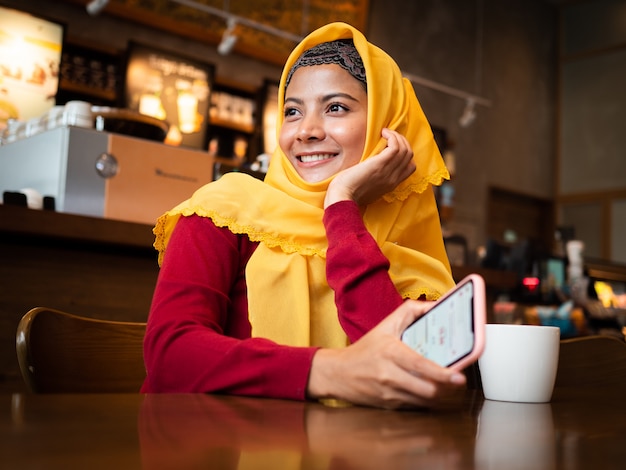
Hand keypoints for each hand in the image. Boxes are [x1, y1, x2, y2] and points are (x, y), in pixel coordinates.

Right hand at [307, 300, 466, 409]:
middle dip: (445, 387)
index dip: (441, 373)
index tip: (458, 376)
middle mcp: (389, 373)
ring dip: (437, 394)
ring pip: (423, 400)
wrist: (337, 373)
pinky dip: (423, 400)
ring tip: (443, 385)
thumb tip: (435, 306)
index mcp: (390, 351)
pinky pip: (414, 406)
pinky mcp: (388, 405)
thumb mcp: (385, 325)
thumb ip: (411, 311)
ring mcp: (388, 392)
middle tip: (455, 381)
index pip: (420, 364)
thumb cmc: (365, 349)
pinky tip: (424, 390)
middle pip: (426, 388)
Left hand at [324, 128, 415, 207]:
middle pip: (409, 155)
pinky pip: (395, 147)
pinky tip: (383, 133)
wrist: (342, 197)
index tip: (392, 145)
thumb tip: (372, 167)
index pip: (410, 167)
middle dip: (402, 141)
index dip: (404, 153)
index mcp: (391, 184)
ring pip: (404, 149)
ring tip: (385, 133)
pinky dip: (392, 137)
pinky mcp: (379, 164)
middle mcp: (393, 179)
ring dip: (397, 136)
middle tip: (389, 135)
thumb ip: (374, 180)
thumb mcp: (367, 189)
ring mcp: (388, 172)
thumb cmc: (348, 193)